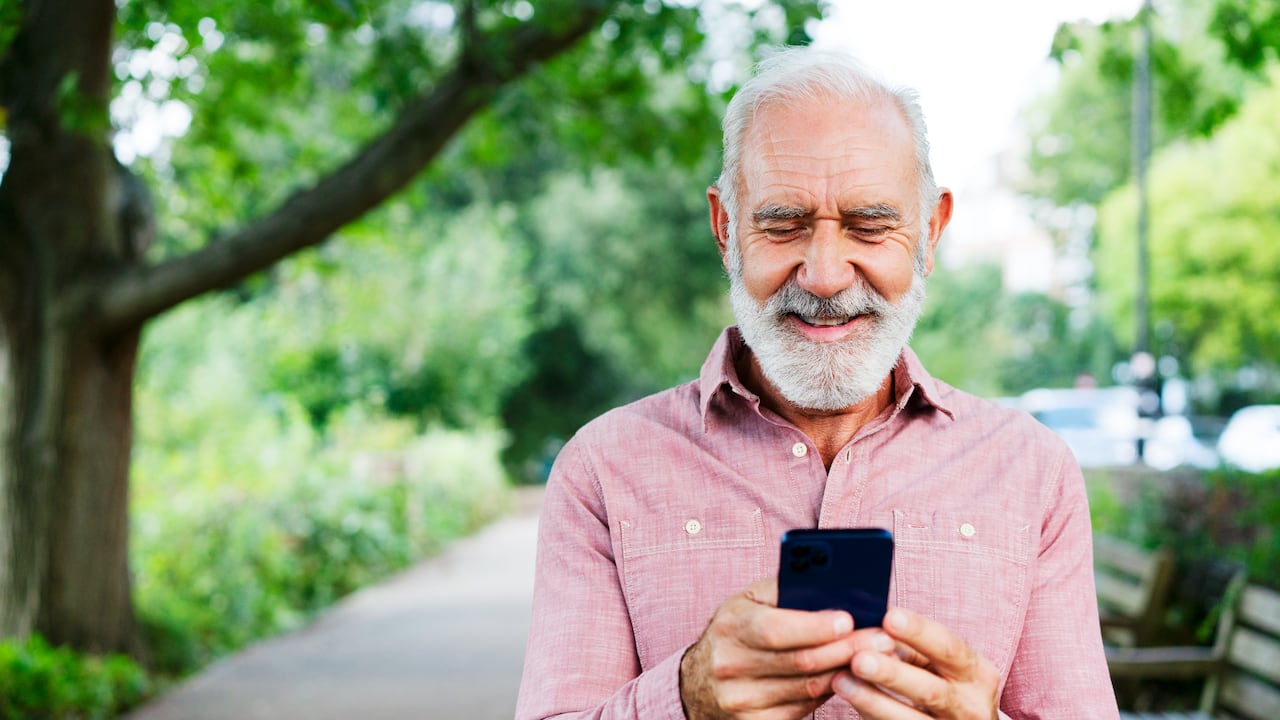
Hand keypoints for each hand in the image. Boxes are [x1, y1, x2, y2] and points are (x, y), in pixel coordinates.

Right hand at [679, 578, 895, 719]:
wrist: (699, 682)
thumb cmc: (735, 631)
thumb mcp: (748, 601)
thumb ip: (783, 589)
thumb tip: (830, 584)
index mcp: (730, 626)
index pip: (775, 629)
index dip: (815, 626)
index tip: (850, 619)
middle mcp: (731, 665)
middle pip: (801, 662)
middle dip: (848, 649)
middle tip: (883, 639)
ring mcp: (741, 700)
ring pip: (808, 688)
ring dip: (847, 671)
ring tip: (878, 656)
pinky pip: (803, 709)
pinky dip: (831, 692)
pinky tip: (850, 677)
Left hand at [831, 607, 999, 718]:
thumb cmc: (945, 683)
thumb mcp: (940, 664)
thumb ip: (911, 649)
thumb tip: (874, 633)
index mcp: (977, 674)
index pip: (949, 648)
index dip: (920, 632)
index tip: (889, 617)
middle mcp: (971, 706)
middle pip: (930, 690)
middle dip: (892, 674)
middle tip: (859, 659)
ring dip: (873, 700)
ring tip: (842, 682)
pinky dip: (871, 715)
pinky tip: (851, 700)